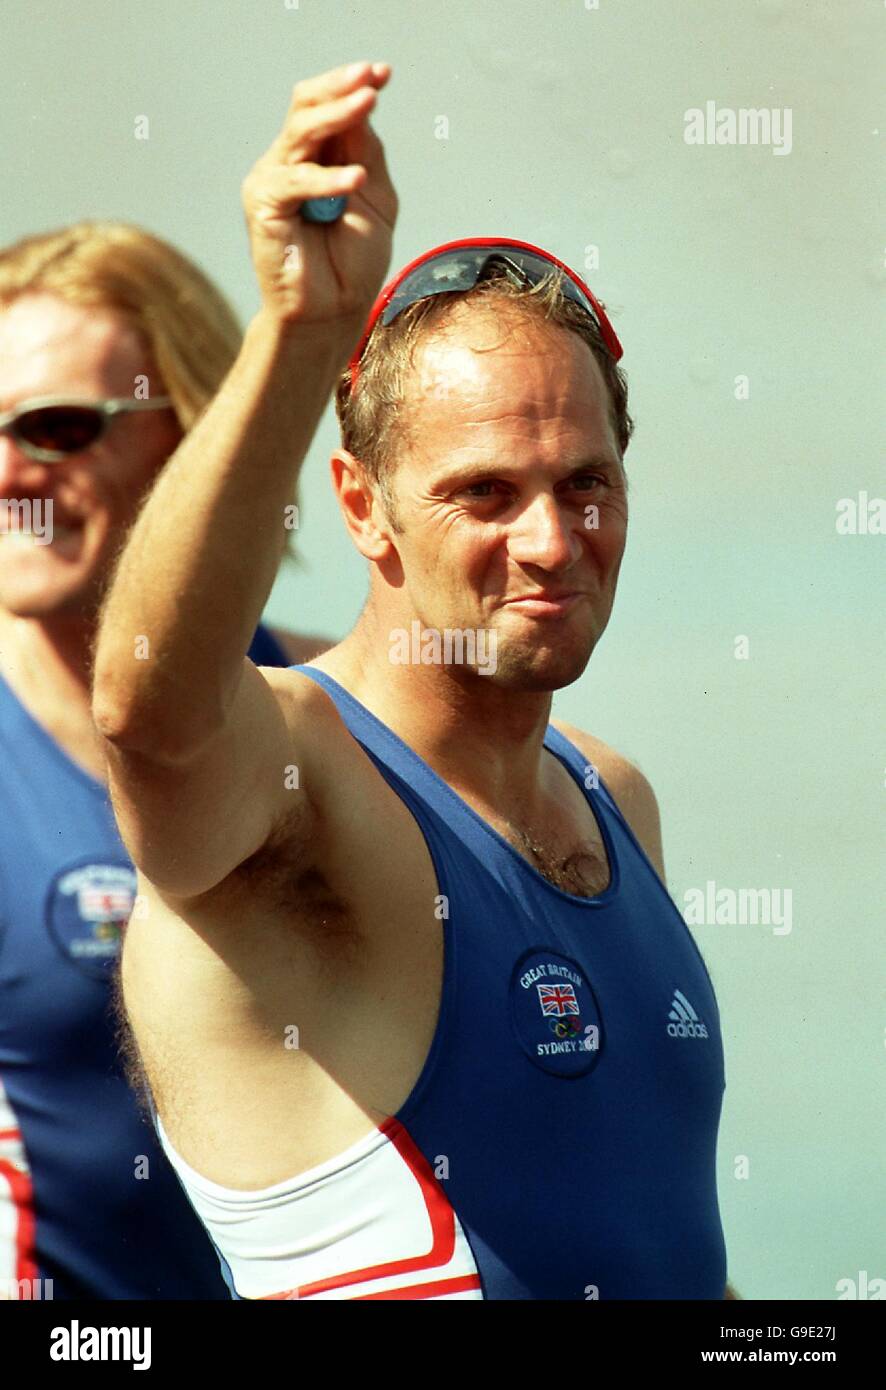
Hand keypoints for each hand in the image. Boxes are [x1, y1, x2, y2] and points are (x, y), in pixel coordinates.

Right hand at [241, 60, 397, 328]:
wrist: (332, 313)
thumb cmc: (352, 263)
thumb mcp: (374, 199)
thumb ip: (367, 155)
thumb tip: (364, 106)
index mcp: (316, 157)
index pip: (327, 107)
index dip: (352, 86)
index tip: (383, 72)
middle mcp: (289, 162)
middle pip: (307, 108)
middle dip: (340, 88)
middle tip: (371, 77)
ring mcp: (273, 181)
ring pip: (300, 134)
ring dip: (336, 115)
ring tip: (368, 103)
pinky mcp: (264, 206)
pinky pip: (295, 182)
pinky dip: (327, 180)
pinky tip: (354, 181)